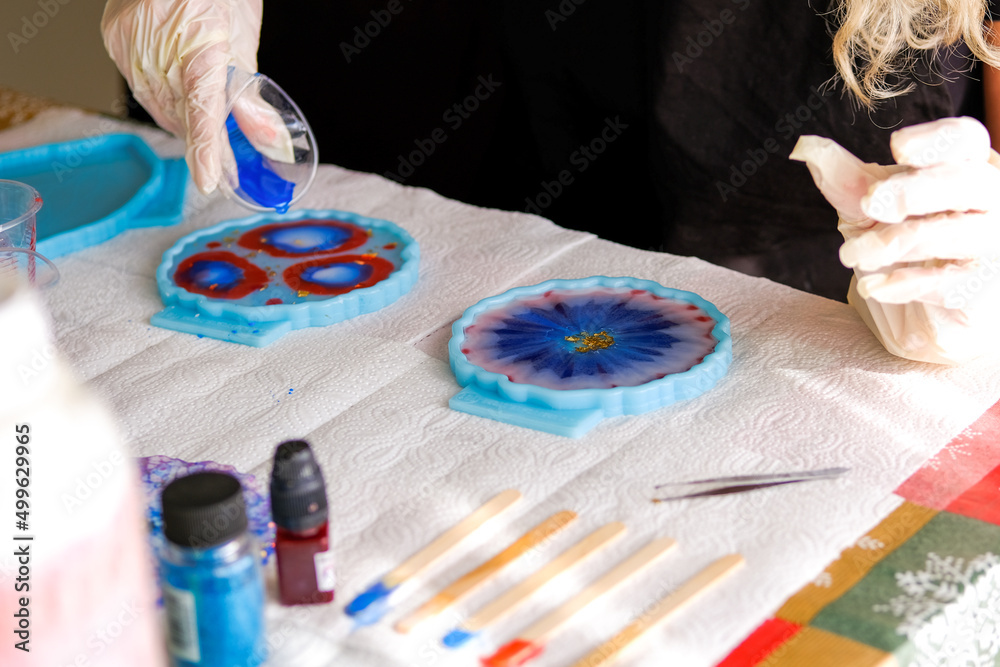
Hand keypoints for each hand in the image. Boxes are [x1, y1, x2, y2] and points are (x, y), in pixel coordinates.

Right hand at [101, 0, 262, 193]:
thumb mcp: (244, 36)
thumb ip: (251, 93)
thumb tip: (268, 139)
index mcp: (199, 48)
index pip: (202, 113)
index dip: (206, 152)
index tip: (209, 180)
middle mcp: (158, 50)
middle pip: (181, 115)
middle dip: (205, 144)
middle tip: (226, 166)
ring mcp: (131, 47)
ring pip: (159, 105)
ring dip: (184, 122)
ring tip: (207, 131)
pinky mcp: (115, 41)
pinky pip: (141, 85)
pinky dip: (163, 97)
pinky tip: (179, 97)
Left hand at [791, 117, 999, 363]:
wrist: (916, 315)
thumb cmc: (901, 253)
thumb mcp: (866, 213)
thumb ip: (846, 182)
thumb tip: (808, 148)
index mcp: (965, 168)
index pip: (966, 140)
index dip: (937, 140)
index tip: (897, 146)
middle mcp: (990, 201)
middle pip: (971, 181)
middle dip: (916, 190)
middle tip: (870, 204)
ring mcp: (995, 244)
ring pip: (961, 232)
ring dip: (898, 242)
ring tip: (853, 254)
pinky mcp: (989, 287)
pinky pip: (960, 281)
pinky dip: (911, 283)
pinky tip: (876, 286)